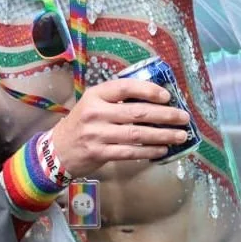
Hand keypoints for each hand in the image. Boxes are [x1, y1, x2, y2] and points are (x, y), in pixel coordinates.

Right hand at [49, 78, 190, 177]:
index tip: (167, 96)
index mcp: (95, 95)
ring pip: (137, 134)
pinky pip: (130, 152)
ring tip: (179, 135)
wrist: (56, 149)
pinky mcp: (99, 153)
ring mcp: (96, 134)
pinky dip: (149, 151)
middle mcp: (95, 113)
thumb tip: (155, 102)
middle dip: (165, 115)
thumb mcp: (92, 105)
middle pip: (137, 113)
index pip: (125, 88)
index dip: (149, 90)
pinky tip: (162, 150)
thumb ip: (117, 100)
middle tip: (184, 118)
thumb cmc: (81, 124)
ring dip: (162, 135)